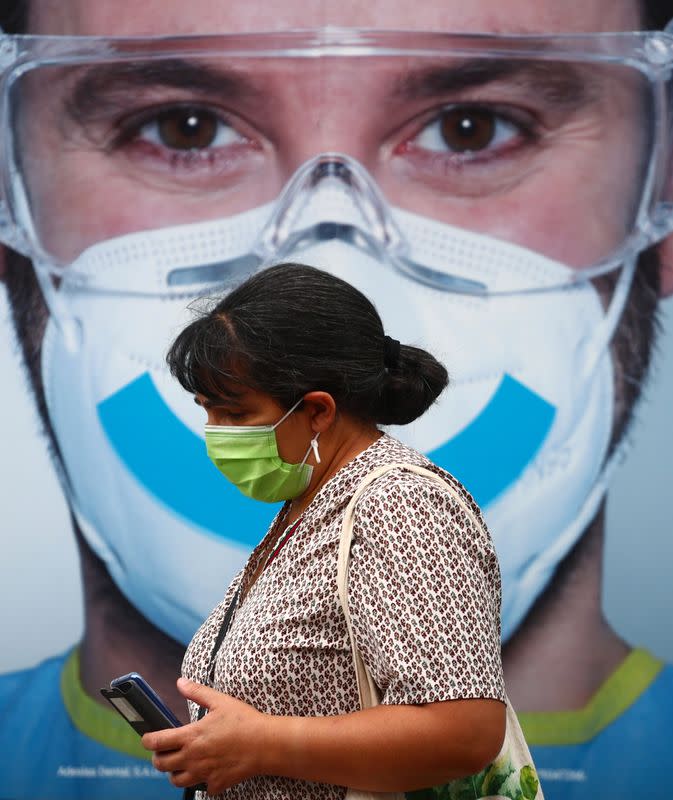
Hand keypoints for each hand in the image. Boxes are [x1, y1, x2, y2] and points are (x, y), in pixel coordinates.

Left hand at [142, 678, 266, 793]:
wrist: (266, 744)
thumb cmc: (245, 721)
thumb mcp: (220, 701)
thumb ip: (197, 692)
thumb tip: (180, 683)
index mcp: (191, 736)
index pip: (157, 742)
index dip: (147, 740)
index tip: (147, 738)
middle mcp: (193, 757)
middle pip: (161, 764)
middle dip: (158, 757)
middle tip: (164, 750)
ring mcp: (203, 773)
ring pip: (176, 781)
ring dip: (175, 772)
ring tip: (181, 762)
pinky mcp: (215, 784)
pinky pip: (200, 787)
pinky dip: (200, 780)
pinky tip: (206, 770)